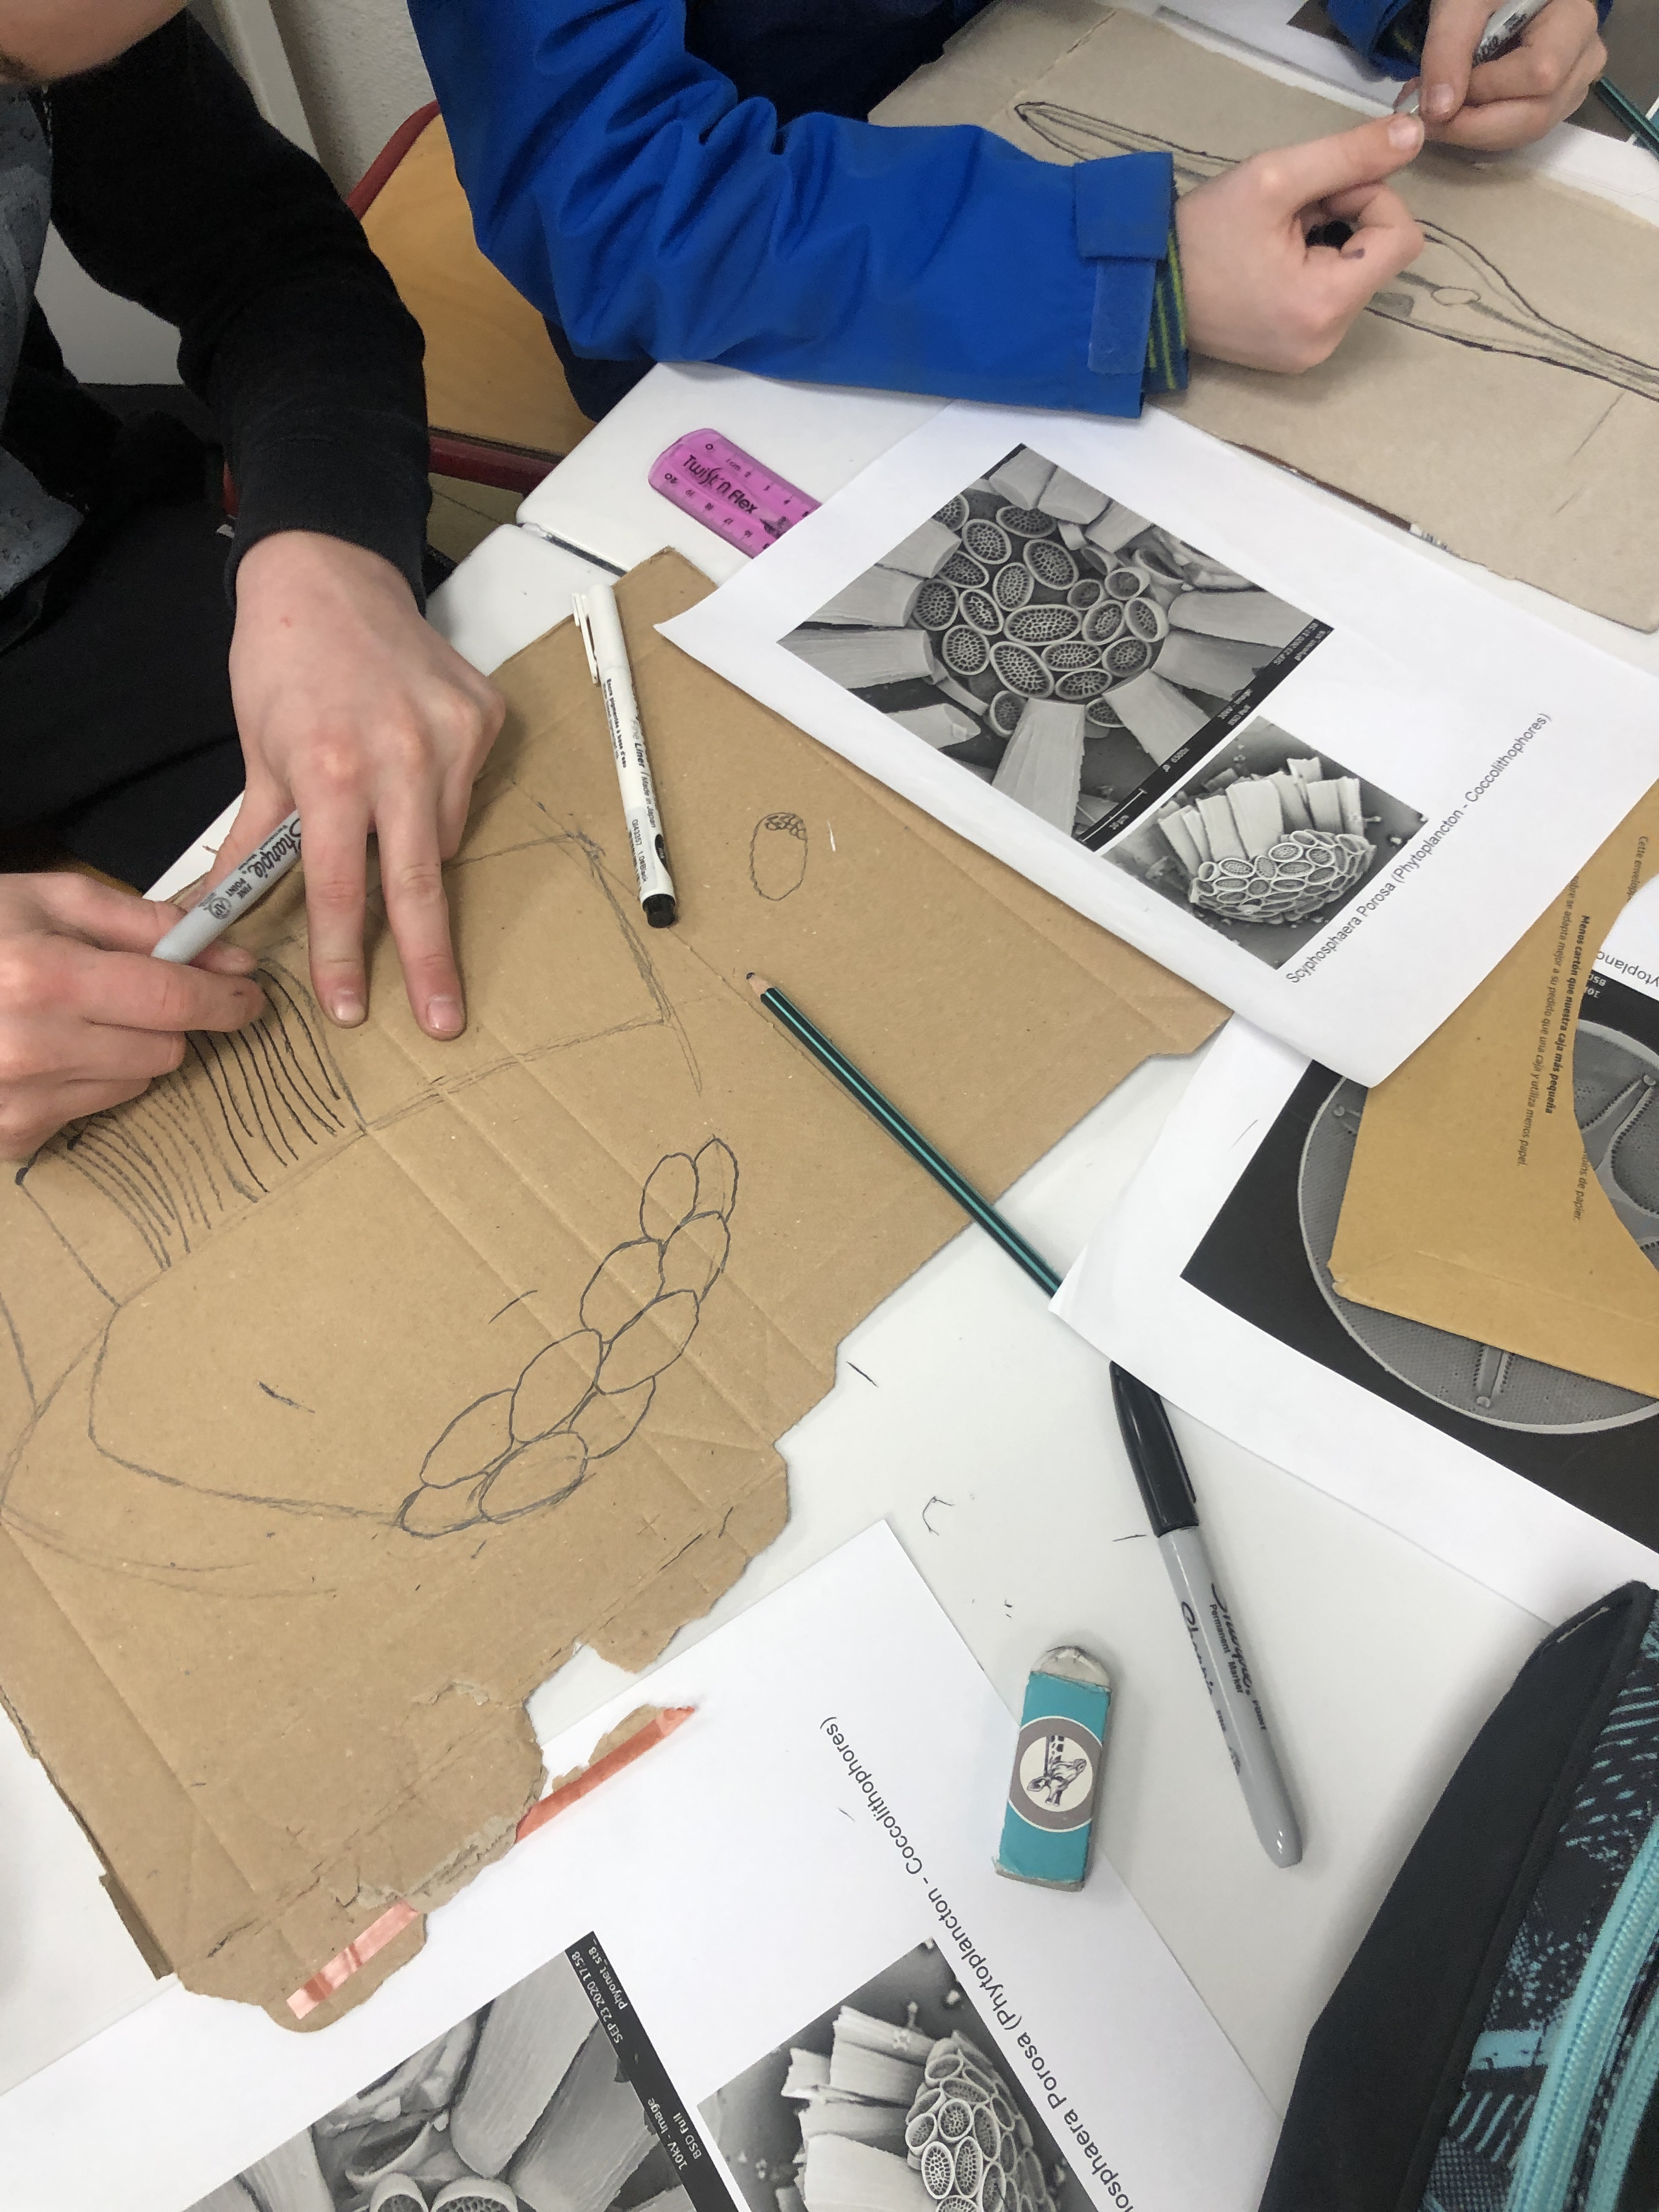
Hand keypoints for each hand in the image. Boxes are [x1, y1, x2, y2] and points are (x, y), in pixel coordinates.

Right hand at [0, 873, 263, 1160]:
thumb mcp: (47, 900)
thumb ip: (142, 922)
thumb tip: (227, 954)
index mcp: (45, 977)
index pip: (174, 1001)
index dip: (226, 999)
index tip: (249, 994)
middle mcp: (34, 1047)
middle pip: (165, 1048)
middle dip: (163, 1018)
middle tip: (123, 992)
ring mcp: (19, 1100)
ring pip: (135, 1083)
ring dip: (123, 1051)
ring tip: (66, 1018)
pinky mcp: (12, 1135)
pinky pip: (92, 1111)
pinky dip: (83, 1082)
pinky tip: (39, 1051)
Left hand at [220, 532, 505, 1038]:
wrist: (327, 574)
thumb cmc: (282, 663)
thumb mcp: (257, 753)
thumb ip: (256, 840)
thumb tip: (225, 913)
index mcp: (332, 769)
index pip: (343, 887)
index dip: (345, 956)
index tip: (351, 1008)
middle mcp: (401, 754)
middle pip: (418, 884)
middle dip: (431, 962)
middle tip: (443, 1022)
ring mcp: (453, 735)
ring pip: (442, 837)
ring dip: (414, 851)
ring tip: (386, 810)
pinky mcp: (485, 716)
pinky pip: (467, 793)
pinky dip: (439, 800)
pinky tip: (412, 763)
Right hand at [1177, 113, 1426, 372]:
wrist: (1143, 289)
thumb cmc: (1201, 235)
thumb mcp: (1273, 178)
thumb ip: (1348, 154)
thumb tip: (1415, 135)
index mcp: (1324, 305)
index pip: (1402, 238)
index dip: (1372, 198)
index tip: (1323, 193)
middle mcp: (1326, 340)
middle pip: (1381, 257)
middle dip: (1346, 221)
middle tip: (1291, 215)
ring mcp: (1311, 354)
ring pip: (1358, 276)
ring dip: (1330, 243)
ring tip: (1274, 242)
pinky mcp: (1296, 356)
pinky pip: (1333, 300)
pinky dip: (1315, 270)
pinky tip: (1272, 265)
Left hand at [1403, 0, 1605, 148]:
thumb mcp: (1461, 5)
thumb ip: (1448, 50)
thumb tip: (1439, 111)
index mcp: (1573, 19)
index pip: (1540, 74)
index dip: (1485, 91)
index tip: (1437, 90)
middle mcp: (1585, 57)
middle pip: (1538, 114)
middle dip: (1475, 125)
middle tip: (1428, 116)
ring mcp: (1575, 84)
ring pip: (1528, 130)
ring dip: (1475, 131)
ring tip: (1438, 110)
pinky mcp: (1557, 102)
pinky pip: (1521, 131)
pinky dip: (1483, 129)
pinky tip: (1458, 111)